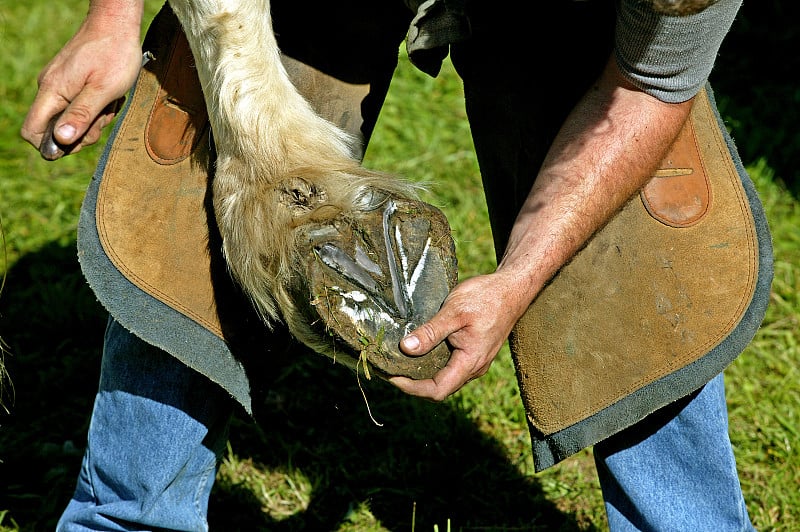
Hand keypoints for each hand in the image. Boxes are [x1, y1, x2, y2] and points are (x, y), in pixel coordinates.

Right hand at [20, 15, 142, 158]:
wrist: (116, 23)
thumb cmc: (114, 55)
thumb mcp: (103, 91)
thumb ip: (81, 116)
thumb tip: (61, 140)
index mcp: (52, 92)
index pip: (33, 131)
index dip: (52, 145)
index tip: (78, 142)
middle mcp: (50, 88)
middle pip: (57, 129)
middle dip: (84, 131)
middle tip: (104, 115)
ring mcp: (61, 84)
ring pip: (73, 118)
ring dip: (95, 118)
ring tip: (110, 101)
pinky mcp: (71, 81)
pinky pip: (80, 105)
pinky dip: (97, 106)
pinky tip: (109, 95)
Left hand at [389, 272, 527, 400]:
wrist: (511, 288)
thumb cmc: (486, 298)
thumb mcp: (454, 312)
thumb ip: (431, 332)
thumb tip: (405, 348)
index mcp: (470, 362)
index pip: (437, 390)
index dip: (412, 388)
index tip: (392, 375)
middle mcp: (474, 367)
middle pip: (439, 388)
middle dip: (413, 382)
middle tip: (389, 368)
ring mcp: (475, 360)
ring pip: (444, 377)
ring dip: (422, 372)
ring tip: (399, 360)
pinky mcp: (473, 350)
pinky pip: (450, 365)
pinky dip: (431, 362)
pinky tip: (417, 348)